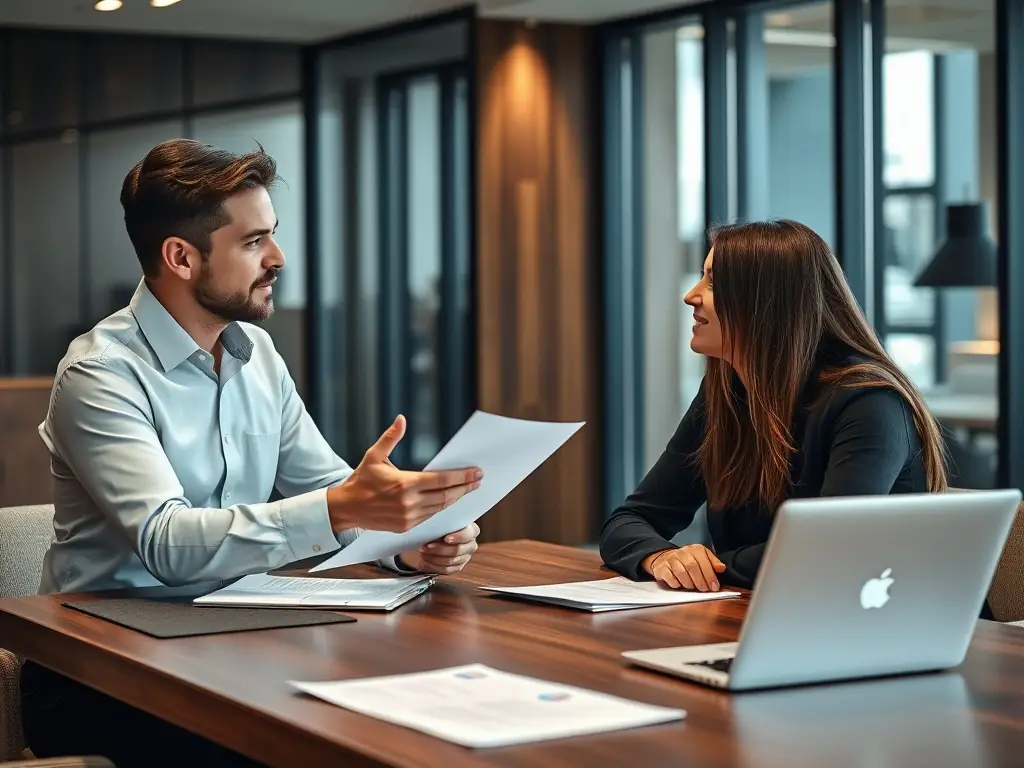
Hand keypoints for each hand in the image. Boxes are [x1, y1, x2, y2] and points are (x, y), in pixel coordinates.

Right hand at [327, 415, 481, 532]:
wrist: (345, 508)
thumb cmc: (361, 479)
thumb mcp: (374, 455)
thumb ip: (391, 437)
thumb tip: (401, 418)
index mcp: (404, 483)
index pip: (441, 480)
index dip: (462, 477)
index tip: (477, 472)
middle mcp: (409, 502)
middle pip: (446, 496)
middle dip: (465, 488)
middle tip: (478, 480)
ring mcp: (408, 517)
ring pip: (440, 508)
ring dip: (456, 499)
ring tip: (468, 489)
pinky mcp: (406, 527)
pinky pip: (430, 517)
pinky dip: (442, 508)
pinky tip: (450, 500)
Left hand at [399, 523, 479, 574]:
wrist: (426, 540)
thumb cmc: (434, 527)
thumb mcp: (436, 519)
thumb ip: (441, 517)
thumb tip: (440, 510)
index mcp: (470, 529)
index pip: (470, 533)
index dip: (459, 537)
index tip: (446, 538)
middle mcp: (470, 544)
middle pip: (459, 550)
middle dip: (440, 549)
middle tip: (426, 545)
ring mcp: (464, 557)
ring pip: (451, 561)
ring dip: (434, 557)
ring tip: (423, 551)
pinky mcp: (456, 567)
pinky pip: (447, 570)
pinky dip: (434, 566)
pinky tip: (425, 560)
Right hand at [643, 545, 725, 591]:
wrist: (664, 558)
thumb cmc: (688, 560)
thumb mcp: (702, 558)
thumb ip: (713, 562)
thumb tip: (721, 568)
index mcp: (695, 549)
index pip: (703, 560)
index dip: (710, 575)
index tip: (714, 587)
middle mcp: (682, 552)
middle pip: (693, 567)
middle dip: (700, 581)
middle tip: (705, 590)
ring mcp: (671, 560)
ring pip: (681, 573)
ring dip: (689, 583)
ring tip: (693, 588)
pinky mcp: (662, 568)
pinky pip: (670, 577)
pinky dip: (676, 584)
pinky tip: (680, 586)